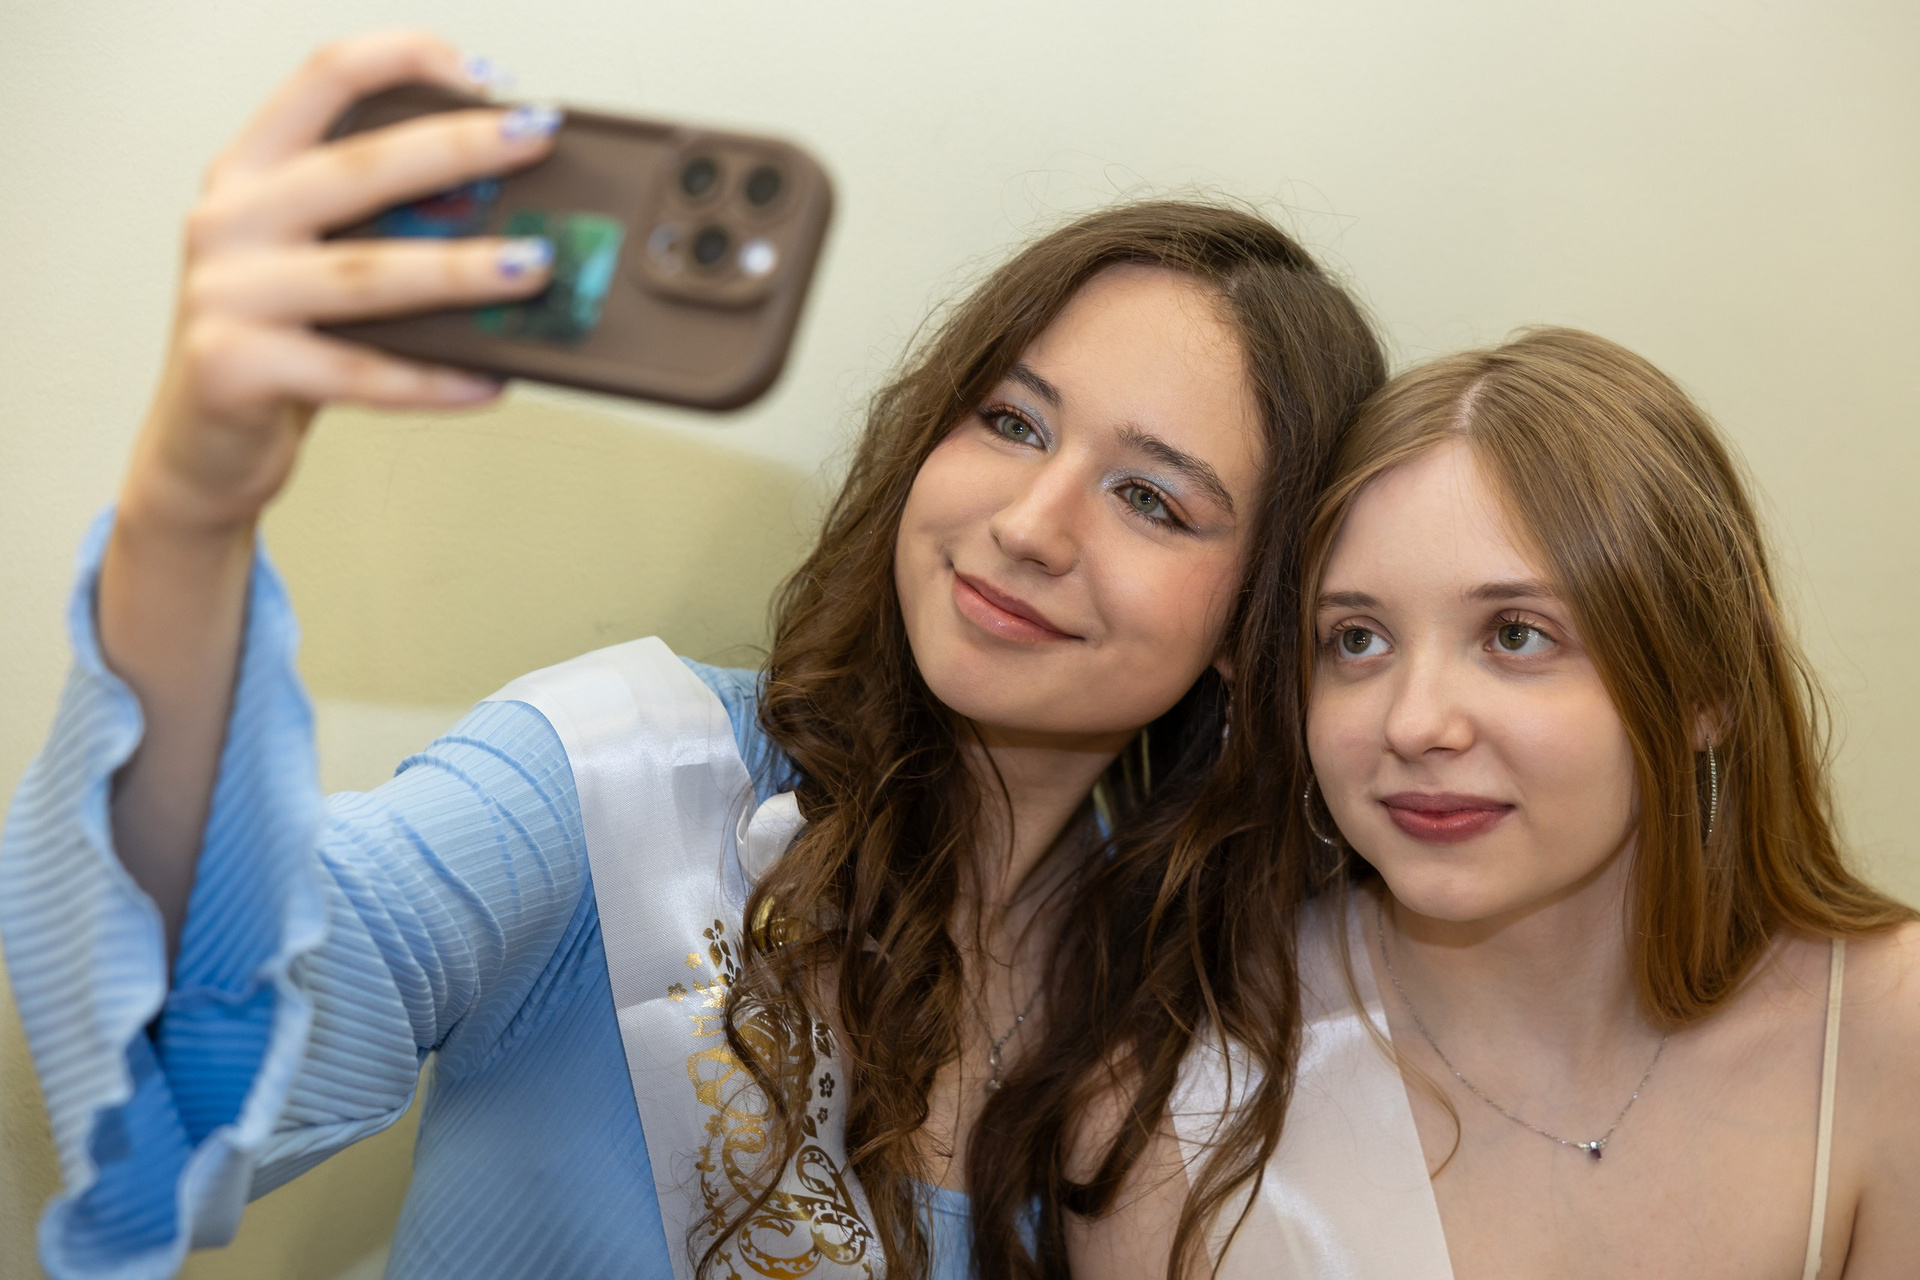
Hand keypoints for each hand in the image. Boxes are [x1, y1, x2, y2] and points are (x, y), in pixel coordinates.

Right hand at [123, 30, 559, 535]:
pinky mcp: (236, 367)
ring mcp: (228, 293)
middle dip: (458, 149)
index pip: (325, 80)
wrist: (202, 444)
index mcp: (250, 172)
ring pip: (366, 273)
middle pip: (359, 168)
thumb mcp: (311, 264)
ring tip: (533, 266)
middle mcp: (230, 219)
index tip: (487, 77)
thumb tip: (512, 222)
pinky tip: (488, 378)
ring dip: (460, 269)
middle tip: (535, 143)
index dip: (405, 59)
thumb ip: (378, 230)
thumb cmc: (275, 344)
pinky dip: (432, 380)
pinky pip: (358, 373)